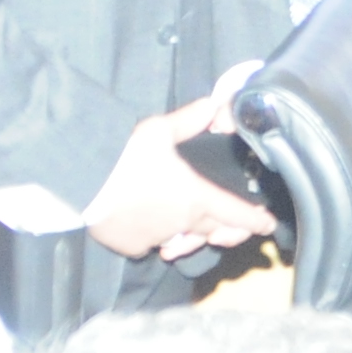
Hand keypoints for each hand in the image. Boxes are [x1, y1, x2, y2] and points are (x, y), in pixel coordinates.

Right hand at [83, 100, 274, 258]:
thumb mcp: (158, 130)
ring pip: (182, 240)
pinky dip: (153, 236)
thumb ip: (189, 121)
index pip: (236, 213)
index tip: (267, 223)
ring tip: (188, 226)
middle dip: (227, 229)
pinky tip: (148, 224)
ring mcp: (156, 239)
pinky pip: (150, 244)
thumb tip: (213, 105)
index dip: (256, 220)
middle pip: (213, 231)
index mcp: (195, 197)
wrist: (84, 181)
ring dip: (189, 234)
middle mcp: (181, 223)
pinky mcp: (132, 247)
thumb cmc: (124, 156)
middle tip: (232, 227)